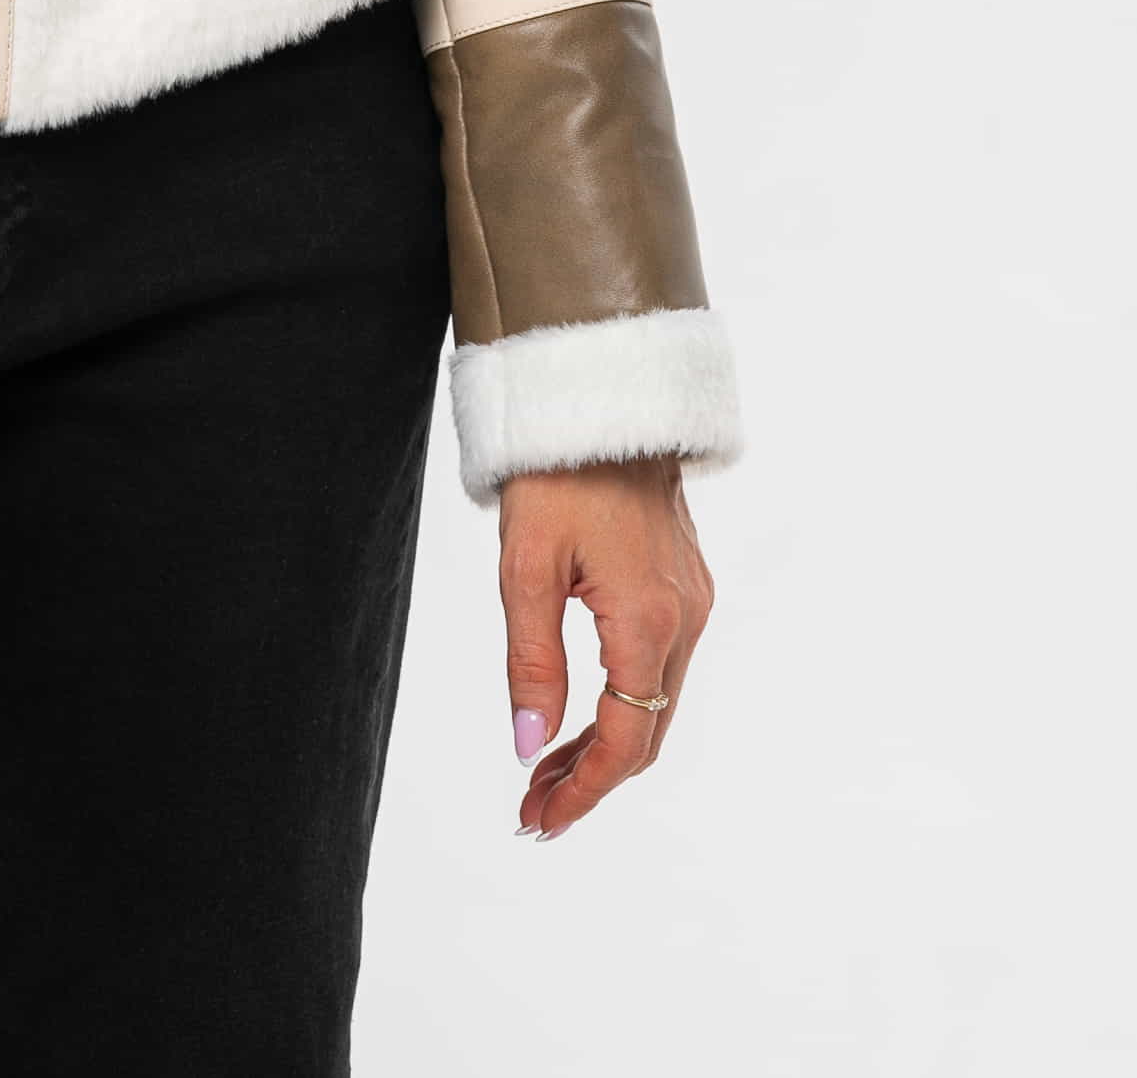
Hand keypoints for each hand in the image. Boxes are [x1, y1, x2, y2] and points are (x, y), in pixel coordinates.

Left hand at [501, 455, 712, 838]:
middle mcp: (685, 619)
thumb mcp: (526, 567)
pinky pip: (658, 666)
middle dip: (591, 777)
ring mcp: (691, 601)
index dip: (584, 790)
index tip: (540, 820)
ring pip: (654, 702)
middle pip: (646, 732)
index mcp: (649, 622)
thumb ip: (531, 662)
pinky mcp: (683, 584)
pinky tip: (581, 711)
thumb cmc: (559, 472)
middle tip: (533, 809)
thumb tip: (529, 746)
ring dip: (604, 741)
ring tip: (545, 770)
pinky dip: (622, 700)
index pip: (627, 741)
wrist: (605, 397)